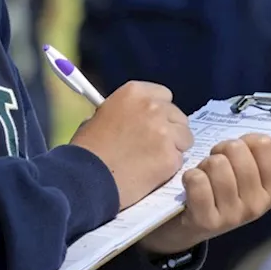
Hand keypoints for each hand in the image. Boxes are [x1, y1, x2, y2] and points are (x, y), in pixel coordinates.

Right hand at [69, 81, 192, 209]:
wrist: (85, 178)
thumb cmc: (87, 150)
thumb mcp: (100, 117)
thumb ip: (125, 112)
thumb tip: (135, 117)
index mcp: (134, 92)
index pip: (164, 95)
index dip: (160, 111)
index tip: (154, 122)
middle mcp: (153, 107)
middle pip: (178, 116)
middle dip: (170, 129)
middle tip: (154, 145)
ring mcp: (164, 132)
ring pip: (184, 138)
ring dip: (173, 148)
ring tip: (152, 161)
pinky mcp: (170, 157)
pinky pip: (179, 160)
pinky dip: (168, 167)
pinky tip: (150, 173)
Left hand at [139, 135, 270, 254]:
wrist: (189, 227)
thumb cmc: (221, 193)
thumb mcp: (249, 179)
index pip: (265, 146)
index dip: (246, 140)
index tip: (237, 152)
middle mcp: (257, 206)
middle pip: (237, 151)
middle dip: (221, 150)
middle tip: (215, 164)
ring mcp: (233, 216)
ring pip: (217, 164)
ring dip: (204, 164)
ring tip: (204, 176)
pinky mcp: (207, 221)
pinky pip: (198, 181)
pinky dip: (191, 177)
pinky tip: (191, 185)